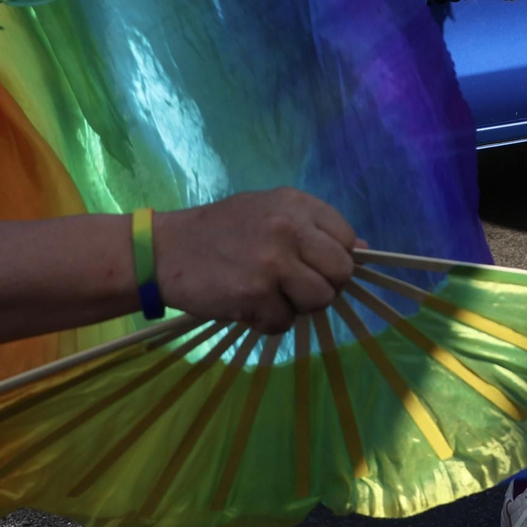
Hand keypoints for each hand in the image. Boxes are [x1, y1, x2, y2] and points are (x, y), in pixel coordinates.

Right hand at [154, 188, 358, 332]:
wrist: (164, 249)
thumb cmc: (221, 232)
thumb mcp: (269, 212)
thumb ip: (313, 228)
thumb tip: (363, 249)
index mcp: (295, 203)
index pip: (346, 239)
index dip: (333, 259)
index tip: (311, 266)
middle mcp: (289, 227)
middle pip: (341, 272)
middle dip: (323, 286)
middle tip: (294, 286)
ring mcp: (273, 261)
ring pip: (319, 300)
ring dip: (297, 307)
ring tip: (270, 295)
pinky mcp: (255, 294)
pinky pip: (284, 323)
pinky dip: (268, 322)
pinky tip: (247, 306)